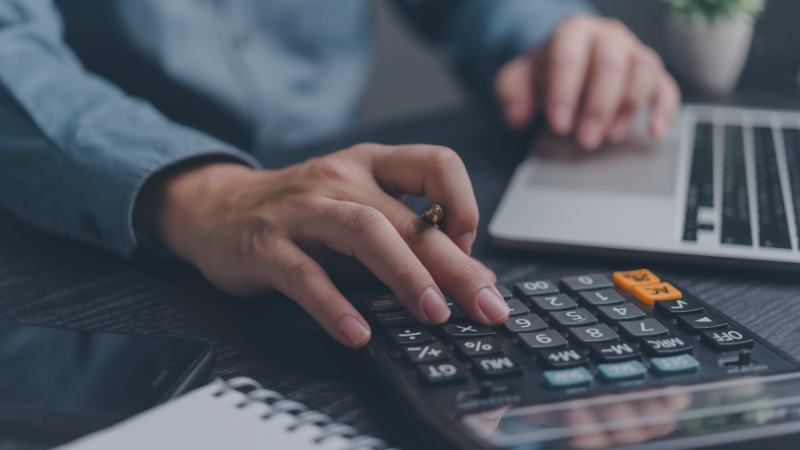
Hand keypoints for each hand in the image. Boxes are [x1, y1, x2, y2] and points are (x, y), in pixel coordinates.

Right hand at [133, 145, 507, 347]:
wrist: (217, 208)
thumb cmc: (300, 213)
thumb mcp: (357, 210)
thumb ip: (407, 238)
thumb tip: (472, 278)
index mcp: (371, 165)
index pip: (436, 164)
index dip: (463, 205)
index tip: (470, 250)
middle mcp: (340, 178)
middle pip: (406, 217)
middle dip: (454, 265)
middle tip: (486, 305)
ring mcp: (301, 210)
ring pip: (363, 232)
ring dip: (405, 275)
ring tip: (433, 314)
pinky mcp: (267, 246)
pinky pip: (305, 274)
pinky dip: (335, 305)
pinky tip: (357, 333)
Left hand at [495, 14, 679, 149]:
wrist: (565, 63)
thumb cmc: (544, 73)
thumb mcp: (516, 80)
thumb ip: (511, 94)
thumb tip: (516, 116)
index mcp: (572, 32)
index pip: (569, 57)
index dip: (564, 92)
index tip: (559, 124)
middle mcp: (607, 37)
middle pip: (610, 65)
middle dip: (598, 106)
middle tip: (585, 139)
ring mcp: (633, 52)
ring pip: (642, 72)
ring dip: (629, 107)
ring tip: (611, 136)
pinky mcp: (651, 74)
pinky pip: (666, 86)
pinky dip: (664, 109)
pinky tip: (654, 132)